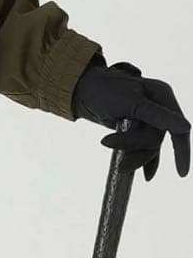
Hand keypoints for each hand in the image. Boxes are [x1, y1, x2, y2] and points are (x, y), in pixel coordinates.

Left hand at [72, 59, 189, 180]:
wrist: (82, 90)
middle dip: (137, 149)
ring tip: (119, 163)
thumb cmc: (103, 89)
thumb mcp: (130, 102)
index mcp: (161, 95)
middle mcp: (159, 106)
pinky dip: (142, 160)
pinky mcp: (138, 128)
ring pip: (150, 146)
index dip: (182, 150)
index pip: (178, 127)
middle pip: (157, 139)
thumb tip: (185, 127)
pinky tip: (144, 174)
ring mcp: (148, 119)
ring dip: (135, 155)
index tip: (181, 173)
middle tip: (117, 156)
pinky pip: (145, 148)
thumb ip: (157, 115)